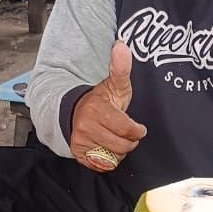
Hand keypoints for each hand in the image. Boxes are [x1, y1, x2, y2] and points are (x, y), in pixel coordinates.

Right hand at [69, 41, 145, 171]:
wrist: (74, 112)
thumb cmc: (101, 100)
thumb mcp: (114, 84)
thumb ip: (121, 68)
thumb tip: (122, 46)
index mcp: (97, 109)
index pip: (127, 129)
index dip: (137, 130)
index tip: (138, 127)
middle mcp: (85, 126)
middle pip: (122, 145)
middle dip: (129, 141)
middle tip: (128, 134)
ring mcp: (80, 141)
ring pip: (113, 156)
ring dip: (119, 150)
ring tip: (116, 138)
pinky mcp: (78, 154)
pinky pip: (102, 165)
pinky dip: (108, 159)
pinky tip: (107, 147)